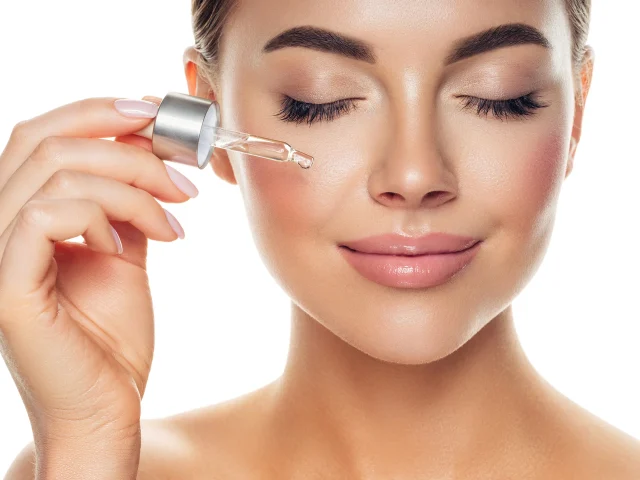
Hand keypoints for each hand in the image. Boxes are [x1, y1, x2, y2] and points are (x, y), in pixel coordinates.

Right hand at [0, 96, 195, 456]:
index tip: (158, 118)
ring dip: (132, 186)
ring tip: (175, 219)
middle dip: (126, 144)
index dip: (97, 112)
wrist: (106, 408)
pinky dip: (104, 217)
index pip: (40, 136)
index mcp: (18, 215)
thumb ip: (123, 202)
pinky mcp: (4, 284)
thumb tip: (146, 146)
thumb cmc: (112, 339)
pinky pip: (48, 214)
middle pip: (44, 140)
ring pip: (55, 172)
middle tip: (182, 170)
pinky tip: (132, 247)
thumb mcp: (123, 253)